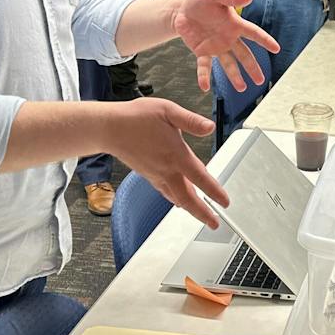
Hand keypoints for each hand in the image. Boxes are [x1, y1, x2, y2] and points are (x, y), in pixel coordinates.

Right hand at [104, 98, 227, 228]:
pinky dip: (175, 199)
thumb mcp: (168, 111)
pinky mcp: (147, 174)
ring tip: (200, 215)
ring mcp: (155, 174)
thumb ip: (191, 121)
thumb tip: (209, 127)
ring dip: (190, 208)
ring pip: (176, 197)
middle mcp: (166, 169)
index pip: (200, 178)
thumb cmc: (136, 118)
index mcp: (176, 154)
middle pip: (187, 198)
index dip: (214, 192)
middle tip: (213, 223)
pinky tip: (177, 200)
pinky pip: (165, 192)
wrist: (109, 128)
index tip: (225, 202)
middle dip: (202, 213)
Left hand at [171, 0, 280, 91]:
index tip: (276, 49)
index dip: (265, 40)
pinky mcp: (202, 52)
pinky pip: (204, 66)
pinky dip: (204, 76)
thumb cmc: (201, 0)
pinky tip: (204, 86)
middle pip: (244, 55)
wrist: (181, 9)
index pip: (253, 33)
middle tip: (260, 81)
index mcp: (235, 24)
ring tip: (242, 88)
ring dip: (234, 77)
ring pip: (228, 64)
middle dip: (252, 68)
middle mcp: (228, 38)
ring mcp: (216, 47)